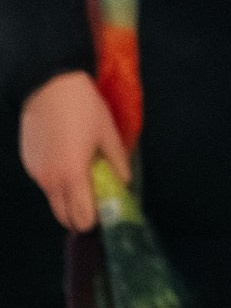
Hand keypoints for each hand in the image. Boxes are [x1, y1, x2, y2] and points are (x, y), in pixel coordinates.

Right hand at [19, 71, 125, 231]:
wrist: (48, 87)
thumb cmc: (83, 108)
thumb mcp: (108, 134)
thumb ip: (117, 163)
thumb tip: (124, 184)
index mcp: (71, 176)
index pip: (81, 218)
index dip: (96, 221)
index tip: (109, 211)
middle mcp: (50, 181)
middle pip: (64, 217)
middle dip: (82, 216)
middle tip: (99, 202)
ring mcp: (36, 174)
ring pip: (54, 201)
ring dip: (70, 201)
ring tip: (87, 181)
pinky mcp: (28, 164)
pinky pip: (46, 185)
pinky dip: (59, 184)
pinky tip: (71, 163)